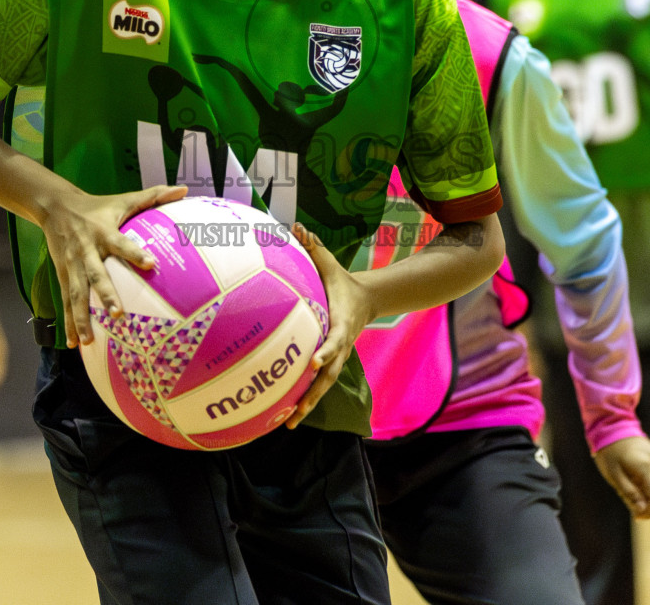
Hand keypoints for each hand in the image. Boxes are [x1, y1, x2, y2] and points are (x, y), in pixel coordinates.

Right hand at [40, 183, 187, 346]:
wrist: (55, 207)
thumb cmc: (98, 206)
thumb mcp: (124, 199)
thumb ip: (154, 196)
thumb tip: (184, 190)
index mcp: (103, 232)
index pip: (121, 243)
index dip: (135, 253)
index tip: (151, 263)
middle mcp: (87, 251)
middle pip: (95, 275)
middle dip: (104, 295)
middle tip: (117, 314)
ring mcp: (72, 266)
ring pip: (76, 294)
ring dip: (81, 318)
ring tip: (88, 341)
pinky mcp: (63, 275)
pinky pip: (66, 301)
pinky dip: (70, 322)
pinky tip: (76, 343)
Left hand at [285, 223, 372, 429]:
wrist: (366, 301)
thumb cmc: (342, 282)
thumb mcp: (331, 265)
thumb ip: (314, 247)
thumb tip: (296, 226)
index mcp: (341, 324)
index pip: (334, 341)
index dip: (325, 352)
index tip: (313, 362)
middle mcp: (340, 346)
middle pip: (329, 375)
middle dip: (314, 393)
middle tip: (297, 409)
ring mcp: (336, 358)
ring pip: (323, 387)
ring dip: (307, 405)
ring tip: (288, 424)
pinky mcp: (329, 365)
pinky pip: (316, 386)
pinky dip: (303, 401)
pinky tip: (283, 416)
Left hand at [593, 435, 649, 518]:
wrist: (613, 426)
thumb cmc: (610, 452)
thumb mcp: (614, 475)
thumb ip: (629, 493)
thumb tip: (641, 511)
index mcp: (645, 466)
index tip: (638, 518)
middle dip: (646, 502)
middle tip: (627, 499)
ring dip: (647, 493)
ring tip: (628, 484)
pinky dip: (648, 483)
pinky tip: (633, 477)